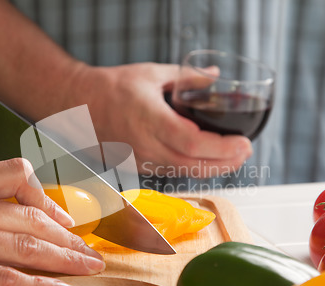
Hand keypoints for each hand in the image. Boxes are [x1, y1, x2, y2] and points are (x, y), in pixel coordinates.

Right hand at [0, 158, 104, 285]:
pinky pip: (3, 279)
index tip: (65, 220)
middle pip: (31, 220)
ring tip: (88, 268)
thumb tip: (28, 210)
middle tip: (90, 251)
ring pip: (25, 247)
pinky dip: (37, 285)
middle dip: (68, 239)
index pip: (16, 174)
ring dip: (64, 260)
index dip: (48, 198)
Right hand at [69, 62, 252, 177]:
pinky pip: (171, 172)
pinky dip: (193, 168)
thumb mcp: (152, 74)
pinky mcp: (137, 166)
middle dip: (226, 162)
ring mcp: (140, 159)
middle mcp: (144, 144)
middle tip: (245, 152)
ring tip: (233, 158)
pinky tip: (207, 161)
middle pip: (193, 165)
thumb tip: (215, 77)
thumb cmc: (111, 88)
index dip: (222, 148)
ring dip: (213, 168)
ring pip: (183, 173)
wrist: (79, 106)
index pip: (192, 143)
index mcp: (149, 118)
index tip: (244, 143)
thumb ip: (188, 77)